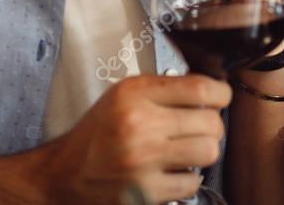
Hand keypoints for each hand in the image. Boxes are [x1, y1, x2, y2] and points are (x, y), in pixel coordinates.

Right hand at [44, 74, 231, 203]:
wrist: (62, 176)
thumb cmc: (96, 134)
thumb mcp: (123, 96)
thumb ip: (164, 89)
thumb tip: (211, 90)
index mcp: (134, 95)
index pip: (202, 89)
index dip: (221, 94)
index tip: (220, 99)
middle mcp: (139, 126)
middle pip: (211, 122)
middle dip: (210, 125)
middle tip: (197, 128)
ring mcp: (142, 162)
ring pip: (208, 152)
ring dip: (203, 151)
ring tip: (187, 150)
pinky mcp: (145, 194)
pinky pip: (192, 183)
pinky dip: (187, 179)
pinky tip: (171, 172)